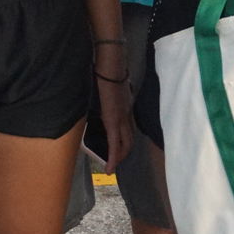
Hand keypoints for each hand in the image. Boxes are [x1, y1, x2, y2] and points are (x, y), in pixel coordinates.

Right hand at [94, 52, 134, 173]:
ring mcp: (121, 118)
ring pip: (125, 143)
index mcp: (126, 105)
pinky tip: (109, 168)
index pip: (129, 126)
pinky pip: (114, 143)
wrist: (111, 66)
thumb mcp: (111, 82)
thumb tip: (103, 88)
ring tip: (112, 167)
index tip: (121, 146)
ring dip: (120, 156)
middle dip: (124, 151)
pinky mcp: (113, 121)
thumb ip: (110, 89)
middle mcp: (127, 113)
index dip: (126, 138)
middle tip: (117, 161)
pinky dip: (113, 157)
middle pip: (130, 138)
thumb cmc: (107, 69)